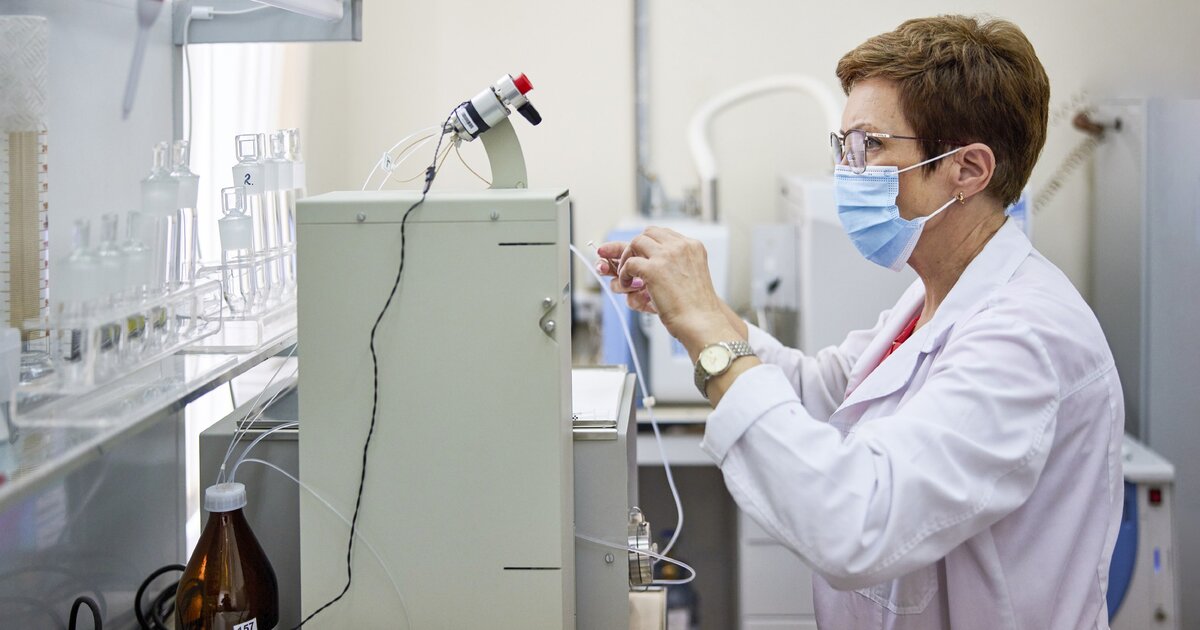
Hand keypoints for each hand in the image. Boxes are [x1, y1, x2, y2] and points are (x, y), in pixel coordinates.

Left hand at [598, 228, 738, 354]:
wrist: (701, 321)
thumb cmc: (697, 307)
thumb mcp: (693, 275)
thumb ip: (678, 263)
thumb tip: (654, 262)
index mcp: (693, 246)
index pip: (664, 233)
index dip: (650, 245)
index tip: (643, 257)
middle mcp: (681, 246)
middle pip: (648, 233)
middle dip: (636, 248)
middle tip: (632, 264)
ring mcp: (667, 256)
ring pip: (636, 243)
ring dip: (627, 258)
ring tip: (628, 275)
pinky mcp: (653, 269)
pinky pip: (629, 263)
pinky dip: (624, 274)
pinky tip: (628, 285)